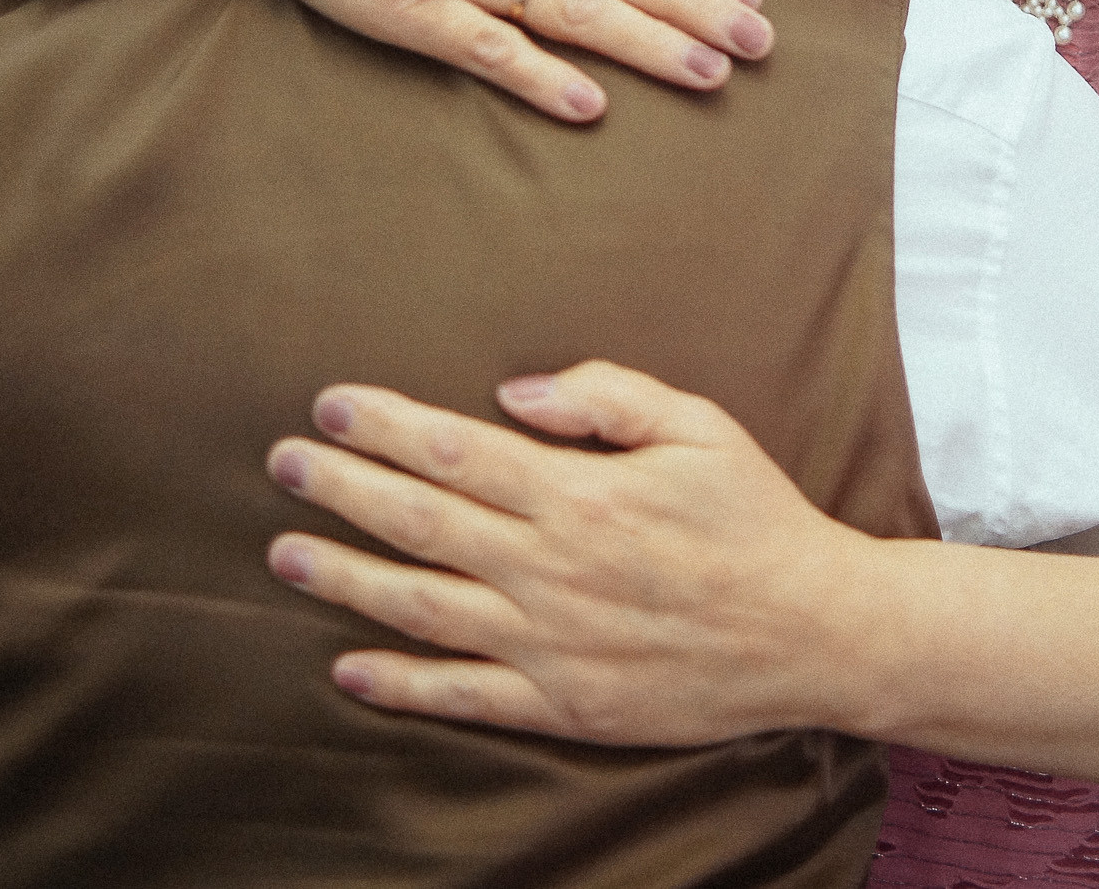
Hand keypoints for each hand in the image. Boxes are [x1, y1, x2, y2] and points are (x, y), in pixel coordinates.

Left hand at [263, 365, 870, 743]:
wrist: (815, 632)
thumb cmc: (758, 518)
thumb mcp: (701, 427)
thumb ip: (606, 397)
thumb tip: (512, 394)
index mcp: (581, 494)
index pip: (455, 452)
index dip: (384, 426)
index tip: (331, 404)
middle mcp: (552, 568)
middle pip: (421, 522)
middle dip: (342, 487)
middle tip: (283, 463)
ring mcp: (550, 642)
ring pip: (421, 607)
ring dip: (346, 578)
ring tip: (285, 554)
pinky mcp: (562, 703)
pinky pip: (462, 694)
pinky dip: (398, 684)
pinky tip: (348, 665)